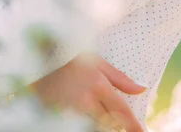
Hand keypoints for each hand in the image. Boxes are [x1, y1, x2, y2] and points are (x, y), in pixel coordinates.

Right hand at [28, 52, 146, 131]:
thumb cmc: (71, 56)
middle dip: (116, 120)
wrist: (40, 58)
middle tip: (115, 110)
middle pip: (109, 122)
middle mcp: (87, 101)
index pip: (122, 111)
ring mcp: (73, 110)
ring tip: (96, 102)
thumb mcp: (97, 61)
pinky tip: (85, 105)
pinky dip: (88, 118)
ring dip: (102, 118)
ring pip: (95, 123)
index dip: (134, 125)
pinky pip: (81, 122)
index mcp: (98, 85)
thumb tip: (141, 89)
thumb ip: (119, 78)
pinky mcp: (62, 115)